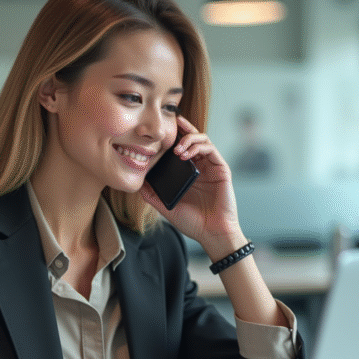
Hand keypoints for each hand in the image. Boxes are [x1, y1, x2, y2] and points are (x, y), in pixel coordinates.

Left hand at [140, 115, 242, 253]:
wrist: (212, 233)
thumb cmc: (192, 222)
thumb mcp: (166, 207)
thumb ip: (152, 196)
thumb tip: (137, 183)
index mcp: (188, 173)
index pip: (181, 148)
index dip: (173, 137)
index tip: (160, 131)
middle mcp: (201, 167)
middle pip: (193, 139)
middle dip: (182, 129)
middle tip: (170, 124)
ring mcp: (211, 167)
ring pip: (202, 140)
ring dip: (188, 139)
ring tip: (176, 149)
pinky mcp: (221, 169)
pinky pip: (211, 149)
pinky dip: (197, 147)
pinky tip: (185, 154)